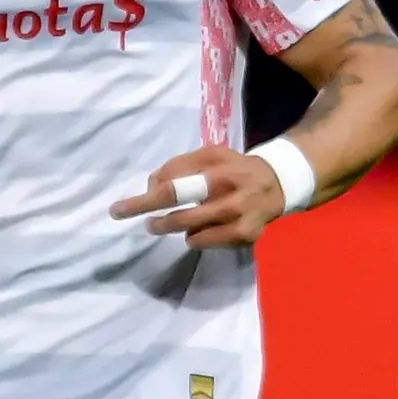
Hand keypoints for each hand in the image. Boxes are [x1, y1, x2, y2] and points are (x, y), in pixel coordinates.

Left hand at [111, 147, 279, 249]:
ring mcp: (242, 213)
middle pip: (183, 213)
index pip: (173, 186)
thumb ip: (178, 166)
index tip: (118, 211)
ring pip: (192, 230)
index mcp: (218, 164)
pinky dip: (195, 238)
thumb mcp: (208, 156)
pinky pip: (206, 242)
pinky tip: (199, 230)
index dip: (144, 201)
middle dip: (156, 221)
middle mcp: (232, 188)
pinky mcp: (247, 233)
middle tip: (146, 223)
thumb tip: (150, 188)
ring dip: (173, 228)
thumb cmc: (232, 169)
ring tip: (168, 223)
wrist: (279, 182)